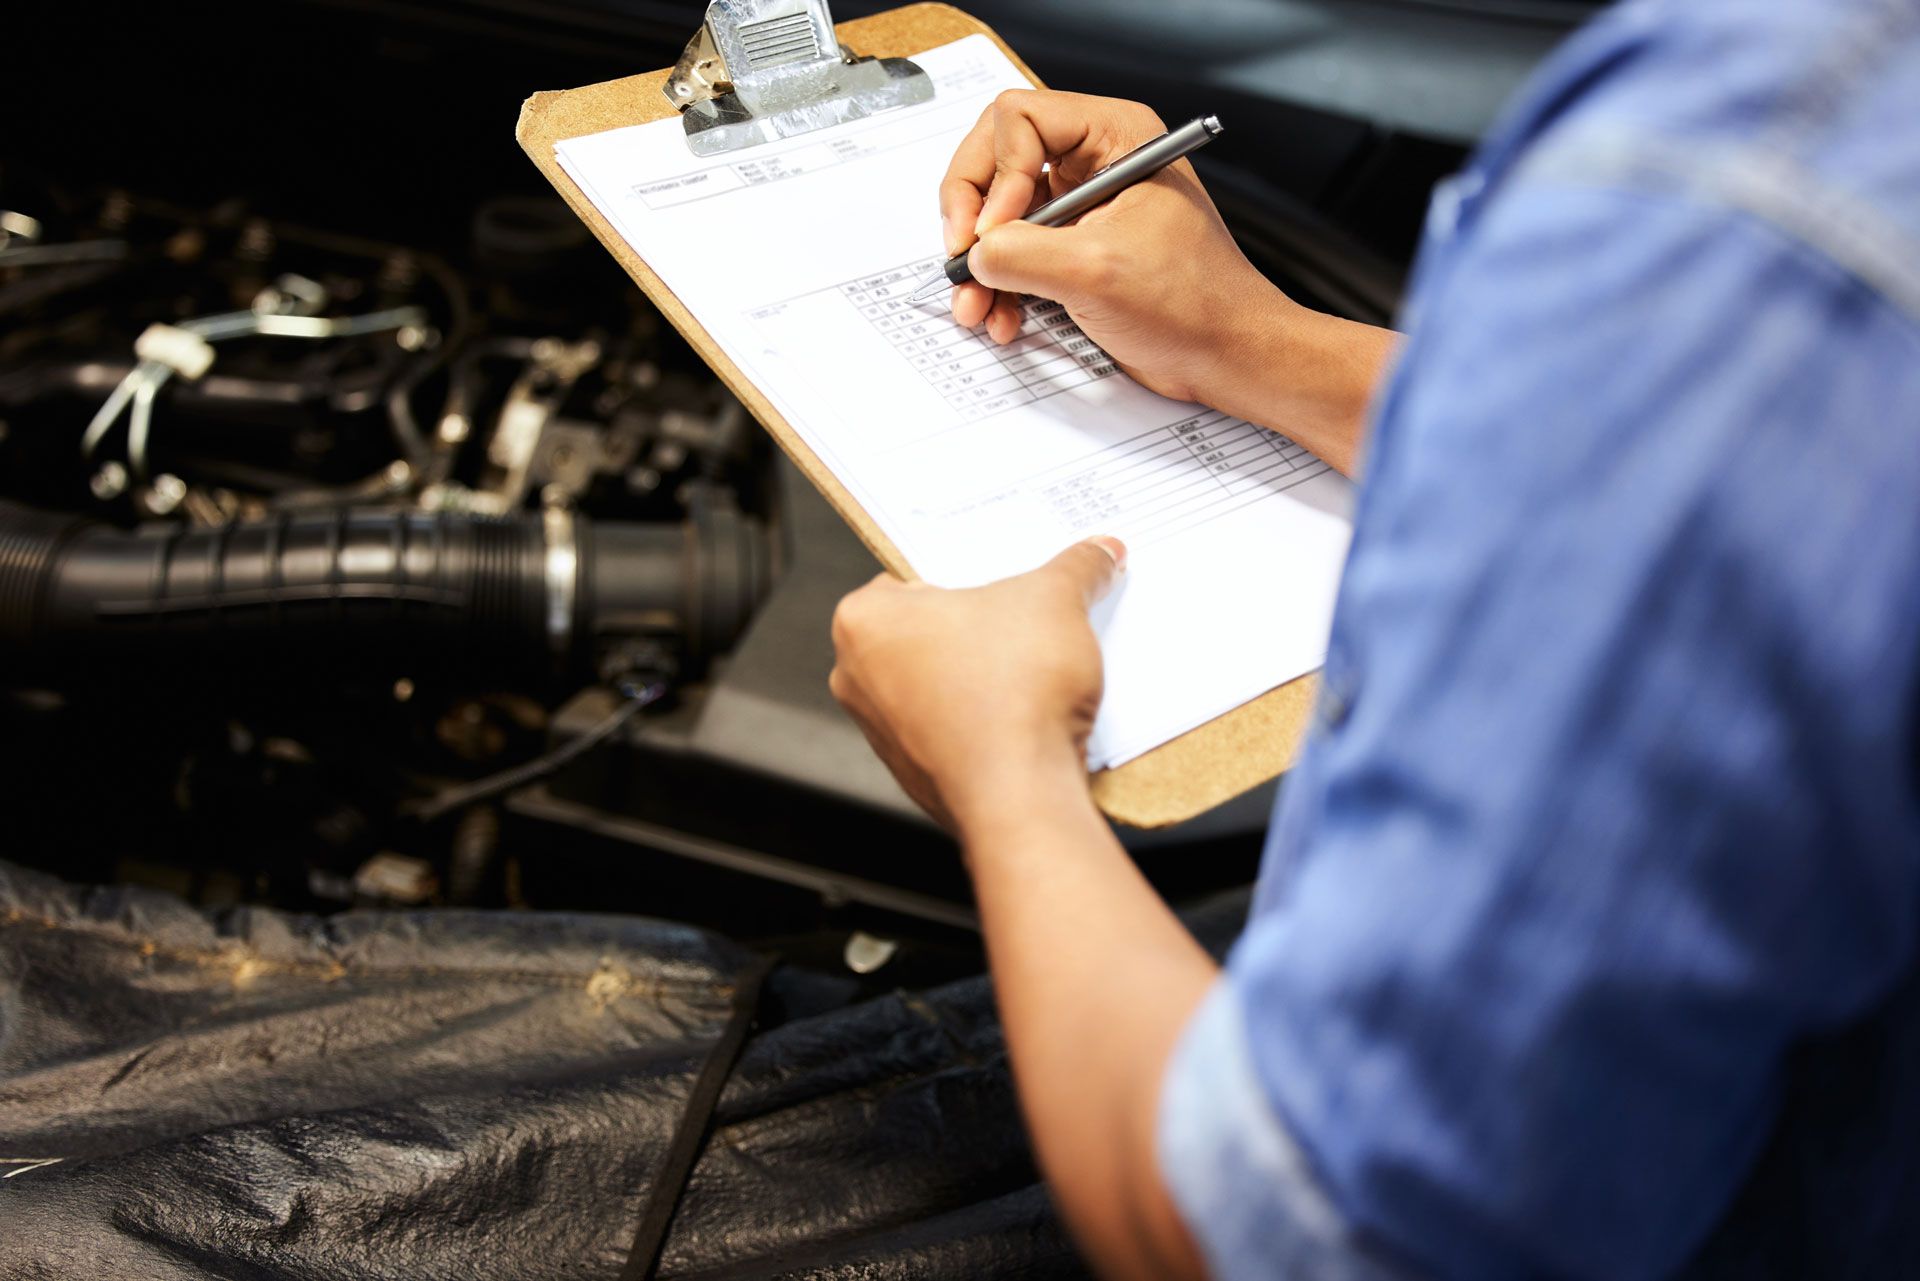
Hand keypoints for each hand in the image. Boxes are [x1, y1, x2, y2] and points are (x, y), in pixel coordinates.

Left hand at [829, 537, 1124, 833]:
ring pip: (940, 685)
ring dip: (981, 677)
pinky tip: (1026, 718)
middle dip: (976, 628)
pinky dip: (984, 722)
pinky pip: (953, 731)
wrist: (1020, 794)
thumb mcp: (1057, 600)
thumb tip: (1101, 552)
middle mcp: (856, 677)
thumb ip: (1076, 567)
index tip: (1008, 583)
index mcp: (863, 620)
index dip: (970, 578)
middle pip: (928, 632)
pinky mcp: (915, 775)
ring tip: (1033, 671)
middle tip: (1027, 620)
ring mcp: (882, 734)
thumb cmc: (1012, 688)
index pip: (917, 578)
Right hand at [940, 90, 1289, 406]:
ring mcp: (1083, 206)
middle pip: (998, 161)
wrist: (1225, 356)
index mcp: (1115, 135)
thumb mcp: (1096, 272)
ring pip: (1000, 214)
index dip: (995, 175)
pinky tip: (1002, 319)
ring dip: (980, 264)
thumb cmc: (1194, 303)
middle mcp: (1096, 161)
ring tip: (975, 307)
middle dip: (973, 217)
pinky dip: (1000, 286)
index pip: (1019, 120)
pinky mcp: (1074, 249)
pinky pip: (1016, 254)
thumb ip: (1022, 253)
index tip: (991, 233)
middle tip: (961, 258)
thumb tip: (973, 254)